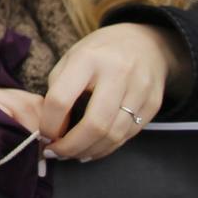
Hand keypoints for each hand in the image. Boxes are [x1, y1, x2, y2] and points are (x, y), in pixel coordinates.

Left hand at [39, 22, 185, 162]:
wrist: (144, 43)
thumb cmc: (98, 53)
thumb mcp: (71, 58)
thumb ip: (58, 89)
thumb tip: (52, 127)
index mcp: (88, 58)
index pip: (62, 99)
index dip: (49, 123)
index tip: (43, 134)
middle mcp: (117, 73)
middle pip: (94, 124)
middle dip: (71, 146)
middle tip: (57, 153)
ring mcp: (139, 90)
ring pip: (113, 135)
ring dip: (89, 151)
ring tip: (73, 154)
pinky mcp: (153, 105)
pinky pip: (127, 136)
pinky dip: (107, 147)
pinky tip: (92, 148)